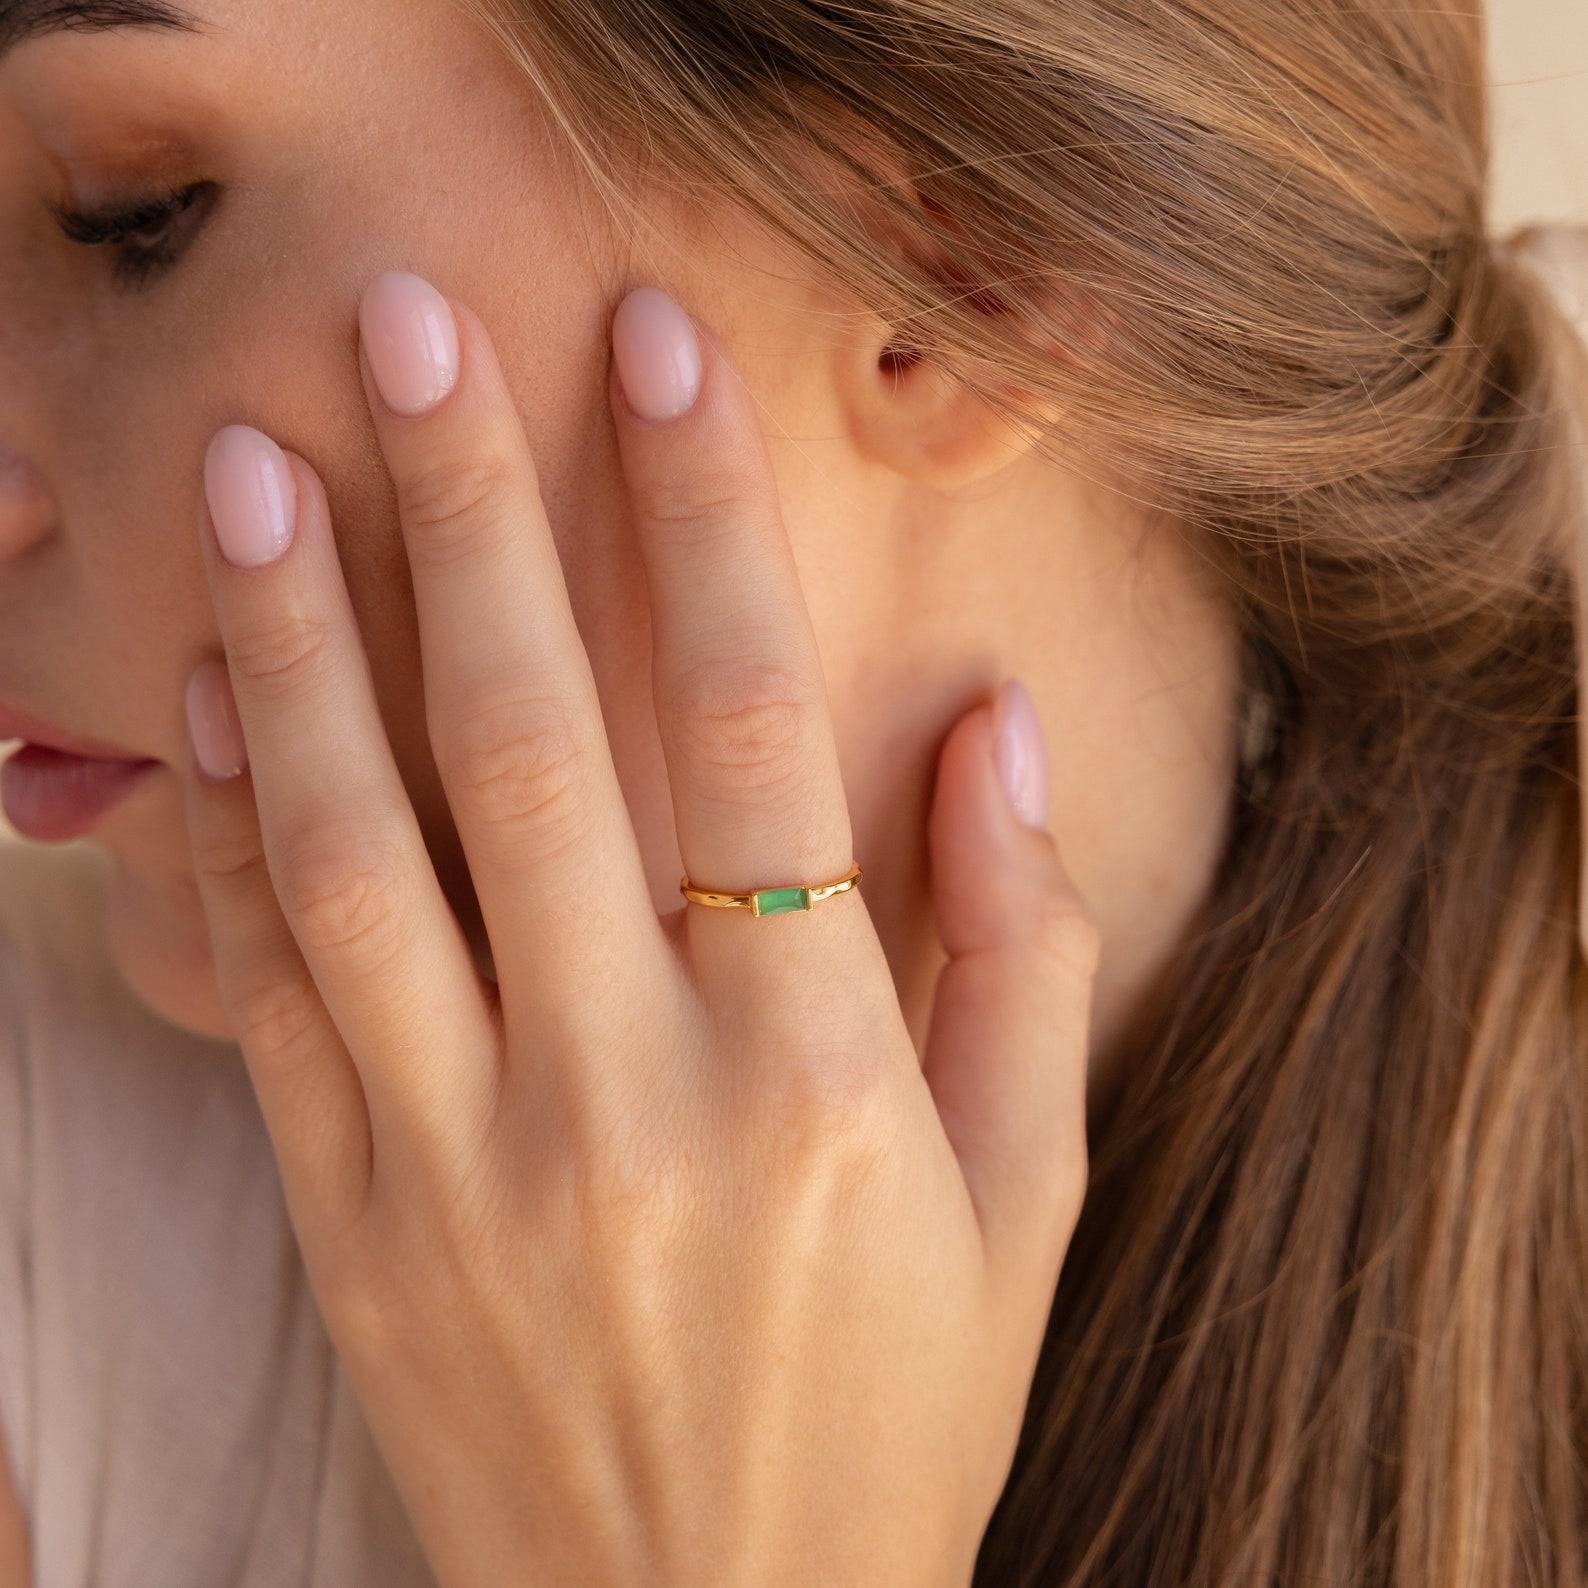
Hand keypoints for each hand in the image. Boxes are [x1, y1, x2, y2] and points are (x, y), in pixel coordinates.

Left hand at [179, 271, 1099, 1587]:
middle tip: (409, 330)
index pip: (757, 732)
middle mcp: (634, 1096)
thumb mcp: (1023, 1205)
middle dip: (470, 513)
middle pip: (534, 748)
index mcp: (821, 1078)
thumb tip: (994, 733)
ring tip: (247, 466)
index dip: (702, 519)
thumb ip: (1022, 955)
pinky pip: (281, 995)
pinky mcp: (359, 1222)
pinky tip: (220, 697)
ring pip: (362, 850)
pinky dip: (239, 833)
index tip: (652, 350)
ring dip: (303, 641)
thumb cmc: (891, 1417)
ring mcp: (470, 1160)